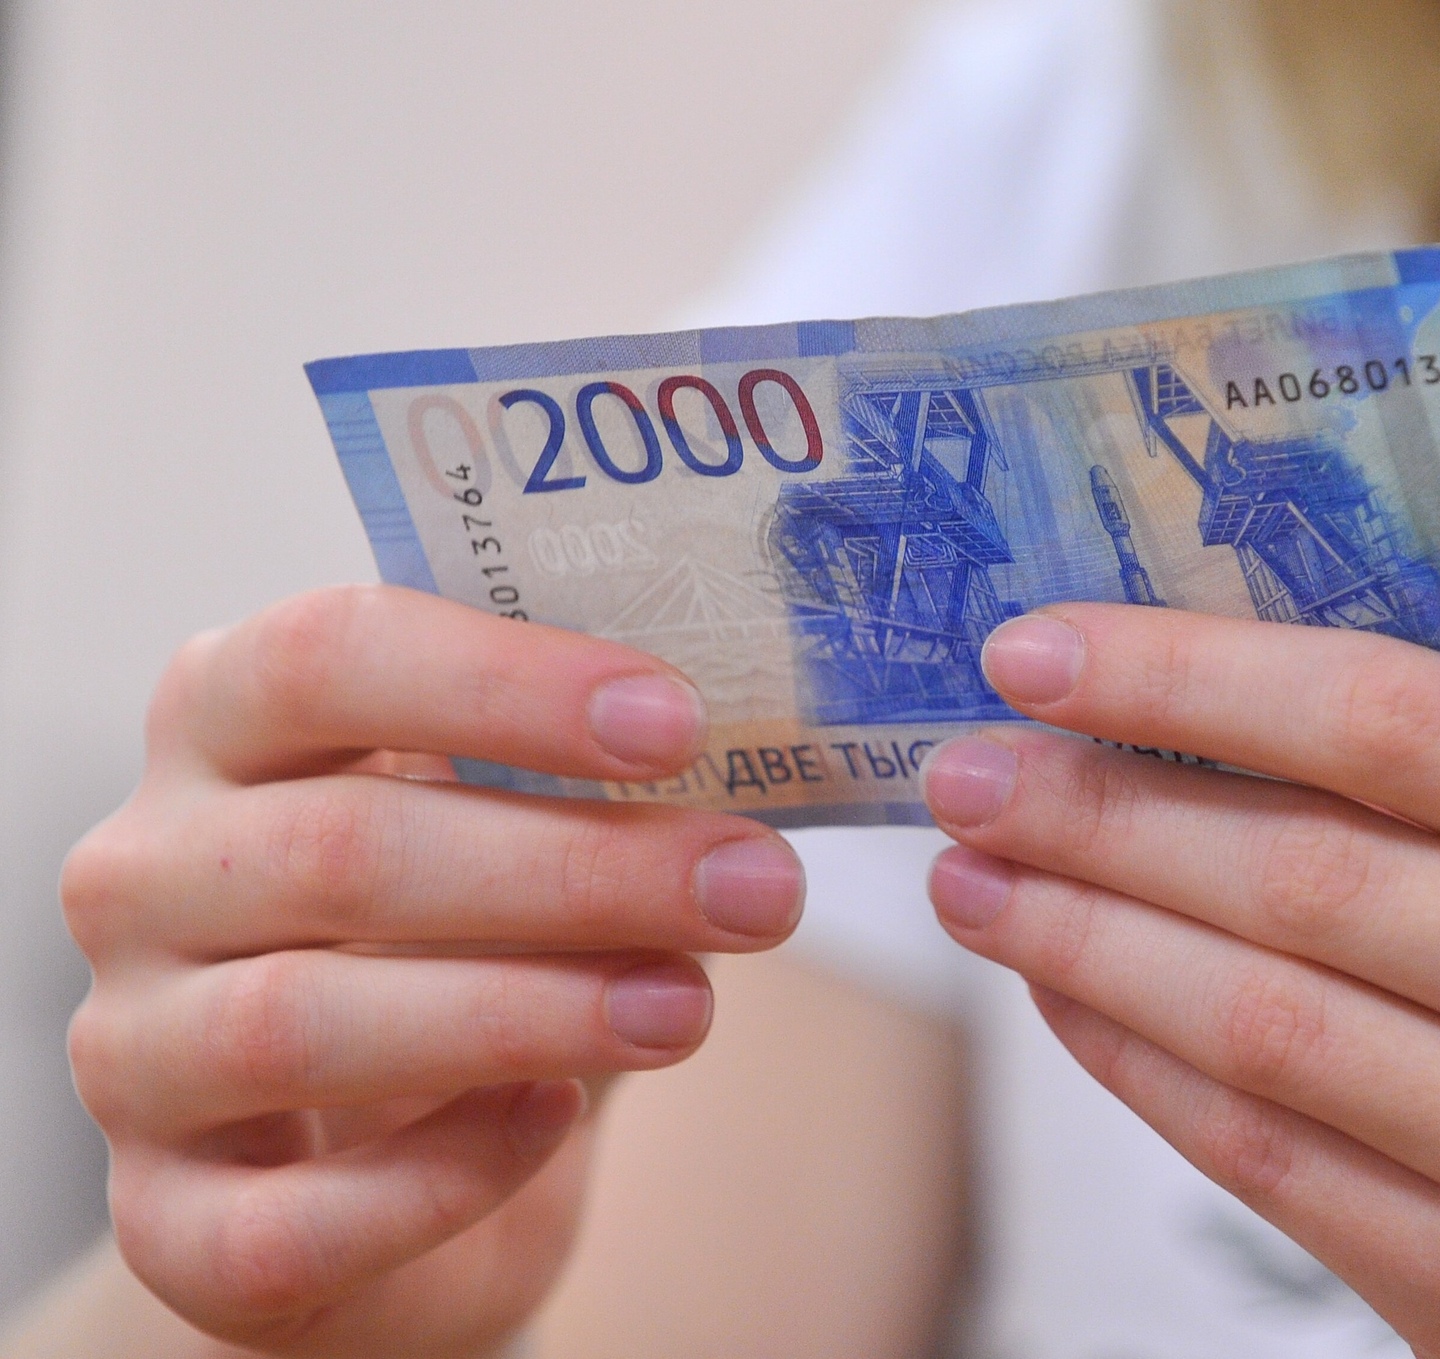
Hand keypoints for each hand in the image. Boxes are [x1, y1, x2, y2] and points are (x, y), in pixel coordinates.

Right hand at [61, 585, 805, 1355]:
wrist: (389, 1156)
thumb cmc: (465, 937)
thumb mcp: (514, 824)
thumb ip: (592, 780)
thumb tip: (753, 773)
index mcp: (225, 724)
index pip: (325, 657)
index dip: (505, 685)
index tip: (678, 725)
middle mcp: (145, 873)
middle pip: (341, 848)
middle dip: (575, 870)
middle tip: (755, 885)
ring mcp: (132, 1052)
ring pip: (301, 1021)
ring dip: (529, 1011)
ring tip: (690, 1008)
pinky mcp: (164, 1220)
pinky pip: (287, 1218)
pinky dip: (442, 1173)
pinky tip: (557, 1120)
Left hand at [921, 604, 1439, 1355]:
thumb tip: (1210, 671)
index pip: (1401, 721)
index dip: (1191, 677)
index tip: (1035, 651)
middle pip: (1306, 878)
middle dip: (1096, 813)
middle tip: (964, 767)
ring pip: (1260, 1025)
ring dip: (1078, 938)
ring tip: (971, 875)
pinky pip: (1262, 1154)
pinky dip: (1132, 1059)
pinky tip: (1057, 992)